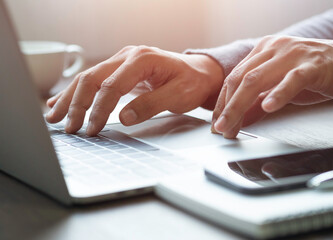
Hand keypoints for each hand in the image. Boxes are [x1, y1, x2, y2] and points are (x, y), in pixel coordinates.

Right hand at [46, 46, 223, 135]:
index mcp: (142, 59)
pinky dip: (77, 92)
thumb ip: (151, 105)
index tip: (91, 129)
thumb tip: (123, 117)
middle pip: (92, 79)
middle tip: (69, 127)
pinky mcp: (120, 69)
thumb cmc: (191, 82)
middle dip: (77, 104)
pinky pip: (95, 80)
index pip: (111, 86)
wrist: (198, 73)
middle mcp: (128, 56)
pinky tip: (62, 101)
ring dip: (70, 98)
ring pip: (88, 78)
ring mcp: (122, 61)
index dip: (99, 109)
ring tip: (55, 116)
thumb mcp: (178, 95)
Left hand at [212, 36, 332, 137]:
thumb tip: (238, 120)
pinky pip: (292, 80)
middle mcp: (274, 48)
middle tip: (221, 129)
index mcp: (264, 51)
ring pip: (257, 80)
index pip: (234, 78)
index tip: (217, 123)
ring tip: (232, 126)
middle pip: (240, 79)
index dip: (222, 102)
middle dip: (227, 108)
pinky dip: (278, 94)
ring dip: (240, 106)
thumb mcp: (281, 90)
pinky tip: (268, 107)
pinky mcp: (314, 65)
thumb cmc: (317, 76)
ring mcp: (293, 54)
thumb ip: (258, 102)